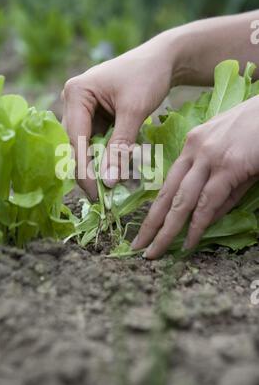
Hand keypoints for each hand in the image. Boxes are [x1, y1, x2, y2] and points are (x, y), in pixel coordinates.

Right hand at [62, 33, 177, 199]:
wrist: (164, 59)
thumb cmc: (148, 76)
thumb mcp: (134, 111)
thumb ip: (120, 146)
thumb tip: (108, 181)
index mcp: (76, 93)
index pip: (76, 139)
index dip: (84, 169)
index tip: (97, 193)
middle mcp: (73, 101)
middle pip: (77, 144)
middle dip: (90, 170)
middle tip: (104, 198)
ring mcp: (84, 109)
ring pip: (87, 146)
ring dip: (100, 166)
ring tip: (113, 188)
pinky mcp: (96, 116)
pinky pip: (98, 142)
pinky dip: (108, 156)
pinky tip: (119, 171)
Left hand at [132, 97, 258, 258]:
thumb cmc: (258, 131)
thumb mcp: (232, 159)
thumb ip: (219, 190)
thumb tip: (204, 219)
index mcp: (192, 145)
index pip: (168, 183)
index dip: (154, 209)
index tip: (145, 229)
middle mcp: (195, 150)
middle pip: (167, 193)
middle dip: (151, 224)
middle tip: (138, 247)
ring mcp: (210, 158)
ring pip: (182, 201)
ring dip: (167, 230)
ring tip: (155, 252)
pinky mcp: (229, 166)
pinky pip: (207, 202)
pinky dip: (197, 226)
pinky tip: (188, 242)